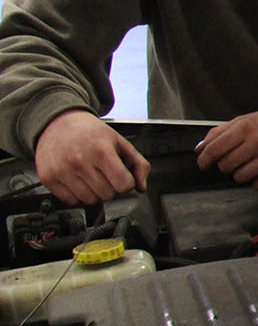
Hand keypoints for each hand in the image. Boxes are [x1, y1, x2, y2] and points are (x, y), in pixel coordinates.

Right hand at [34, 109, 148, 205]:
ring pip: (90, 200)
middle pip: (108, 195)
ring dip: (94, 193)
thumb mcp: (120, 142)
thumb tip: (141, 188)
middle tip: (105, 175)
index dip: (127, 183)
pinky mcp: (48, 178)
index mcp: (101, 151)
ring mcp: (62, 171)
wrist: (58, 123)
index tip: (122, 177)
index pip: (124, 185)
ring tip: (91, 176)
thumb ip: (139, 164)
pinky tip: (78, 180)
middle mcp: (79, 161)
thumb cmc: (90, 133)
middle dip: (111, 187)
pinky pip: (71, 201)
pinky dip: (77, 195)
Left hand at [196, 107, 257, 188]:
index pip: (215, 148)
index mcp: (248, 126)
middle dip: (226, 165)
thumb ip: (220, 132)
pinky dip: (257, 181)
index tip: (203, 164)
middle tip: (235, 160)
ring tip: (251, 164)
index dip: (204, 159)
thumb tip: (200, 148)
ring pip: (240, 177)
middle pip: (226, 165)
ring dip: (241, 174)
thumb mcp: (246, 120)